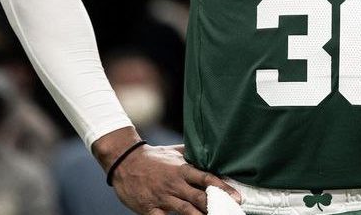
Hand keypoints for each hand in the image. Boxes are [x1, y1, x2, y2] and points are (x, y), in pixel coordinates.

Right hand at [110, 143, 241, 214]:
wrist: (124, 162)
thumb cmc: (153, 156)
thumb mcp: (174, 151)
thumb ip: (192, 154)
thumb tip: (211, 152)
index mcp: (182, 169)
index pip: (206, 179)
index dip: (223, 188)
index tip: (236, 196)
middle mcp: (175, 184)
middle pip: (199, 197)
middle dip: (216, 206)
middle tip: (230, 211)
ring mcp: (162, 197)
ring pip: (186, 211)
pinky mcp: (149, 209)